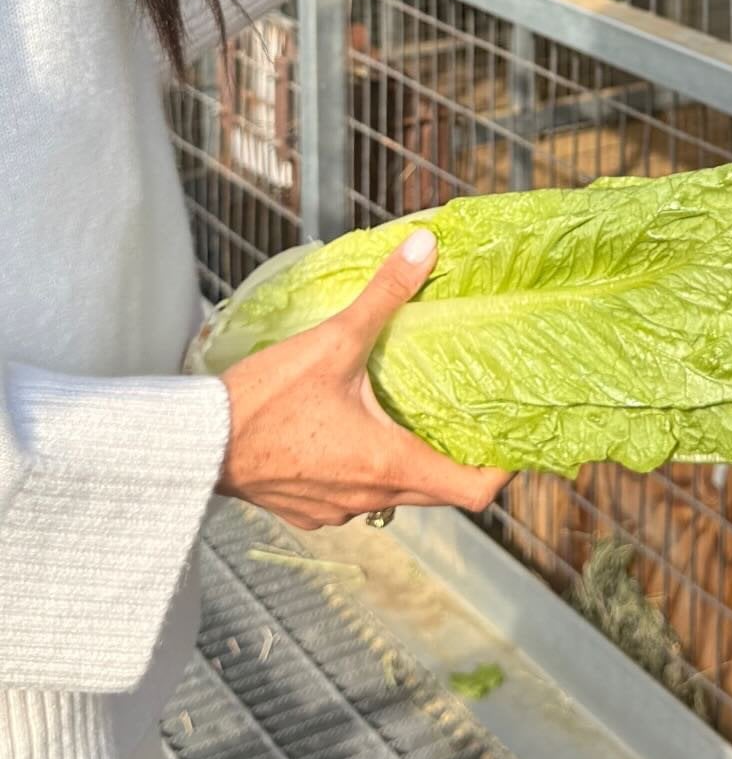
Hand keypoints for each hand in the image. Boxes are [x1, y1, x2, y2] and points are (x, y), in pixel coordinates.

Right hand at [215, 226, 510, 528]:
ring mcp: (335, 510)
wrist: (193, 446)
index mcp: (387, 463)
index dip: (501, 469)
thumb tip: (427, 247)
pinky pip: (353, 495)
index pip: (472, 490)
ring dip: (408, 462)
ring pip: (394, 494)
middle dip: (458, 458)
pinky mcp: (306, 510)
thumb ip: (384, 295)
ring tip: (411, 417)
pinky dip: (365, 468)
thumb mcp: (331, 340)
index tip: (512, 441)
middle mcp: (368, 496)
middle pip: (438, 492)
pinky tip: (350, 432)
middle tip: (471, 420)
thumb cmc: (261, 400)